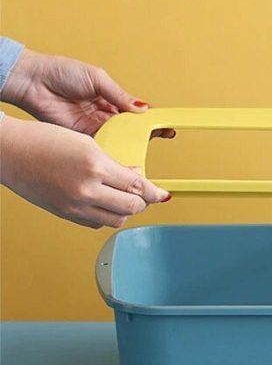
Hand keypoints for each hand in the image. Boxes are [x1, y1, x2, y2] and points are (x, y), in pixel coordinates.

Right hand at [0, 116, 170, 228]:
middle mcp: (86, 190)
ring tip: (124, 198)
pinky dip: (106, 215)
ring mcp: (75, 206)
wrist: (9, 152)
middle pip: (132, 208)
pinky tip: (105, 203)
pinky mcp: (66, 215)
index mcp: (95, 166)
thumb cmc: (43, 140)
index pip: (138, 186)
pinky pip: (97, 223)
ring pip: (116, 220)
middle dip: (143, 202)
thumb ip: (114, 164)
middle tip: (145, 195)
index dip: (155, 192)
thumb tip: (136, 175)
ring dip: (126, 211)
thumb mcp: (87, 144)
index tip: (163, 194)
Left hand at [1, 49, 174, 137]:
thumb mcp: (97, 78)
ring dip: (133, 140)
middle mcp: (104, 114)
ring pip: (120, 137)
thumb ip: (119, 94)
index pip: (136, 111)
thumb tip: (140, 108)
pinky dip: (114, 147)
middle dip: (148, 132)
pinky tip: (124, 148)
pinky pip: (103, 144)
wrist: (33, 82)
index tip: (166, 123)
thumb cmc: (60, 72)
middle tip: (163, 134)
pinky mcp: (83, 136)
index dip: (152, 118)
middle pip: (132, 128)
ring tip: (147, 141)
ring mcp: (95, 127)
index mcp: (110, 98)